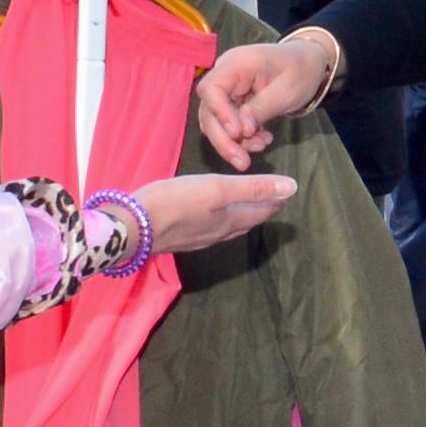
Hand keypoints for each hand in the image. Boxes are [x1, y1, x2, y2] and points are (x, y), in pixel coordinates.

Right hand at [133, 172, 296, 253]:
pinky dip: (220, 222)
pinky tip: (211, 219)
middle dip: (261, 210)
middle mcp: (219, 233)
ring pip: (229, 228)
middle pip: (246, 221)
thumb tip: (292, 188)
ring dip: (242, 217)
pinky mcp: (181, 238)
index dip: (275, 201)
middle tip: (272, 200)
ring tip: (248, 208)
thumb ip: (253, 188)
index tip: (286, 193)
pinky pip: (210, 230)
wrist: (133, 227)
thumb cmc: (175, 202)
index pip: (261, 211)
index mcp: (231, 219)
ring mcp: (199, 239)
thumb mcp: (217, 188)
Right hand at [195, 29, 340, 164]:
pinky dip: (242, 138)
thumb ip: (262, 108)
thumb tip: (242, 131)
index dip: (219, 113)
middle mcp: (225, 76)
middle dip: (223, 139)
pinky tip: (263, 141)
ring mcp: (227, 90)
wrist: (307, 64)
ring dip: (234, 142)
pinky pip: (228, 125)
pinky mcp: (232, 103)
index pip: (211, 89)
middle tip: (242, 162)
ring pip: (216, 122)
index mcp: (236, 64)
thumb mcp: (287, 90)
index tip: (237, 133)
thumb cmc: (300, 70)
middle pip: (208, 110)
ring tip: (262, 146)